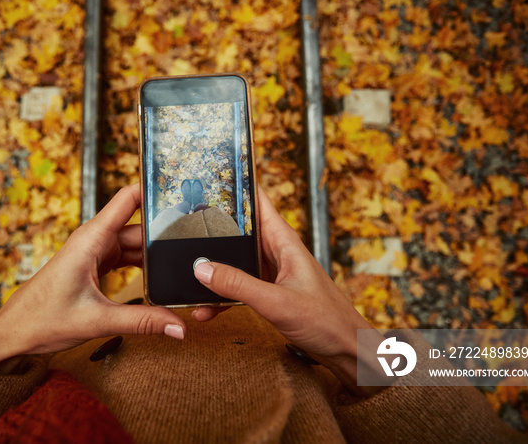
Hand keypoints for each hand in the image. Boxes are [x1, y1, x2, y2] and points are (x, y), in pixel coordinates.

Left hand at [0, 185, 185, 371]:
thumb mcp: (97, 321)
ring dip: (157, 253)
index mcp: (92, 239)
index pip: (129, 198)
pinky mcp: (96, 266)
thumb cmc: (41, 320)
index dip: (154, 189)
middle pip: (141, 226)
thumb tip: (178, 327)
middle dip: (167, 231)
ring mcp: (95, 252)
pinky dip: (145, 266)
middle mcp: (95, 240)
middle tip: (200, 238)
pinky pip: (128, 258)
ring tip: (186, 259)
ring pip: (136, 244)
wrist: (13, 334)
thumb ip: (142, 321)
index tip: (183, 188)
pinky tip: (161, 276)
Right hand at [192, 187, 385, 394]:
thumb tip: (202, 269)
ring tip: (186, 273)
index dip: (237, 186)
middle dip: (213, 226)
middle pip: (240, 230)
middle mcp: (277, 252)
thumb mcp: (277, 302)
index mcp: (285, 242)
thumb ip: (238, 285)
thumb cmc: (326, 321)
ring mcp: (272, 272)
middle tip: (181, 223)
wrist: (346, 350)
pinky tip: (206, 309)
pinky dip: (222, 295)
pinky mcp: (269, 292)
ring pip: (235, 261)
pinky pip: (238, 287)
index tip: (209, 177)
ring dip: (214, 268)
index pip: (258, 201)